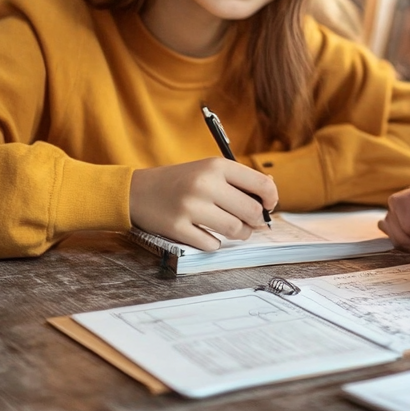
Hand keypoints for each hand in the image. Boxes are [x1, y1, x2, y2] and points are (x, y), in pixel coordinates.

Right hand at [129, 158, 277, 250]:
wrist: (138, 191)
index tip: (268, 206)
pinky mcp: (177, 228)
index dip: (271, 199)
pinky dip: (214, 243)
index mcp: (217, 166)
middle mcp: (205, 184)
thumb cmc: (182, 181)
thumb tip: (271, 193)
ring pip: (235, 230)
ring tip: (235, 230)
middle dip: (256, 222)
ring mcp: (190, 207)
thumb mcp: (209, 170)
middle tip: (251, 223)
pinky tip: (207, 234)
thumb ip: (239, 180)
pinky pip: (211, 244)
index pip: (261, 184)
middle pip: (251, 212)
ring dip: (240, 234)